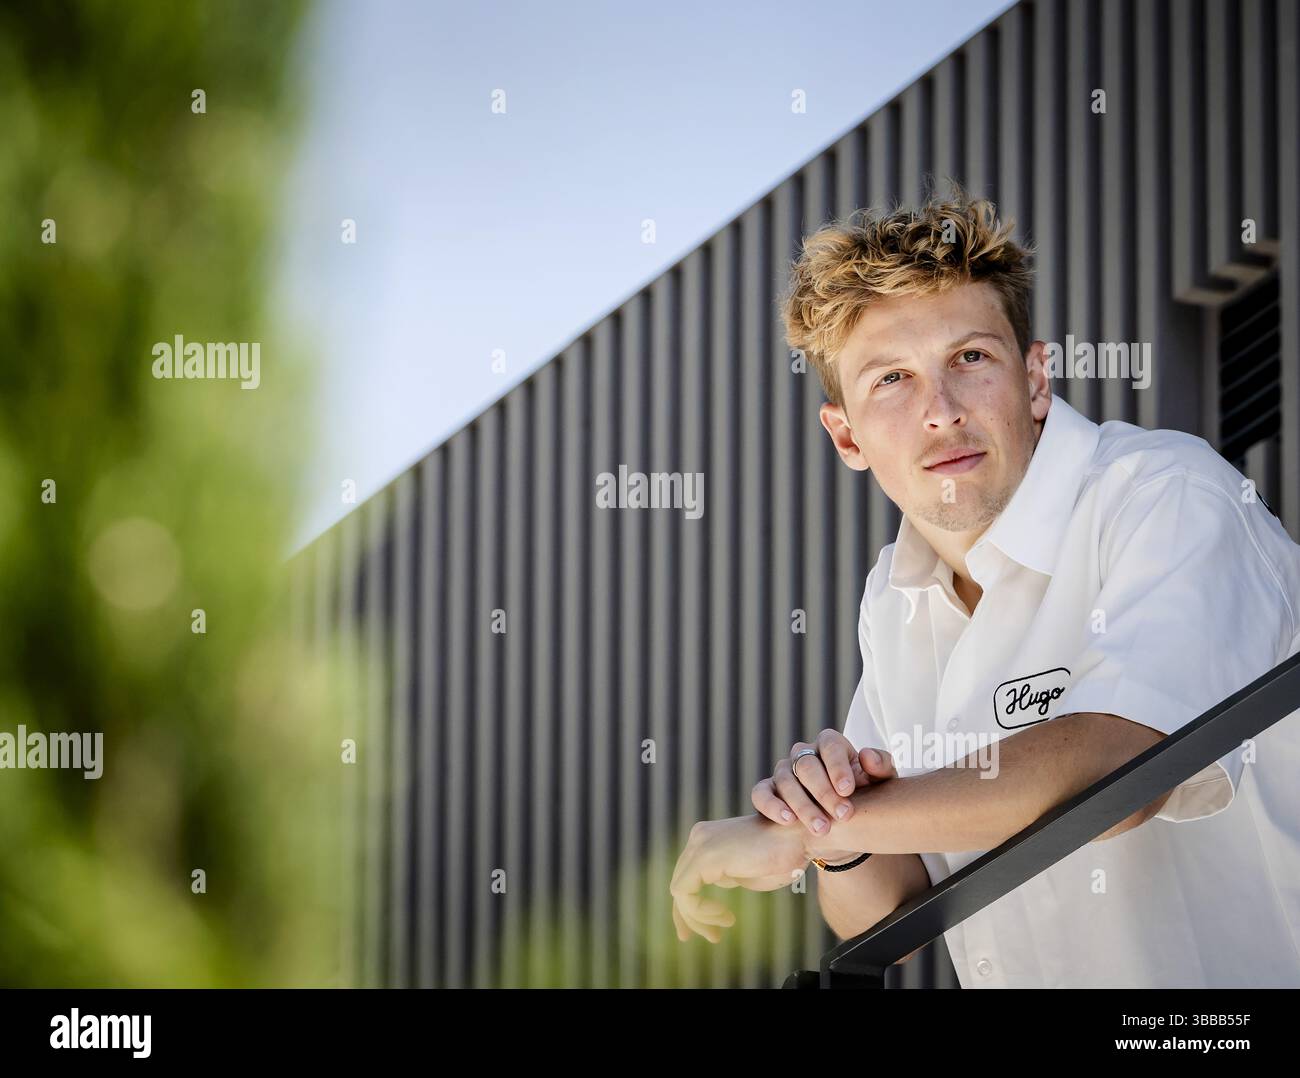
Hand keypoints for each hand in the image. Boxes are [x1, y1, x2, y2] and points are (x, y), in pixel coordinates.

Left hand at [670, 814, 809, 942]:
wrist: (801, 836)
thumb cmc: (782, 855)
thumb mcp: (744, 871)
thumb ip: (723, 878)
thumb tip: (703, 899)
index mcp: (708, 838)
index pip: (687, 875)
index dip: (689, 907)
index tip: (707, 930)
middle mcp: (699, 836)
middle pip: (680, 882)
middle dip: (689, 916)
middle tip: (713, 938)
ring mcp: (700, 844)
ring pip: (680, 890)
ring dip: (698, 918)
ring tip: (720, 931)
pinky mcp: (705, 856)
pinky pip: (685, 893)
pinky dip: (700, 912)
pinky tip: (724, 917)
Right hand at [752, 730, 897, 835]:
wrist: (845, 822)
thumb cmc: (865, 794)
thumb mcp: (881, 782)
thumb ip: (881, 766)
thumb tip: (866, 756)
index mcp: (830, 744)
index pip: (829, 745)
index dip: (838, 767)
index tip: (848, 790)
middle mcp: (804, 754)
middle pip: (806, 765)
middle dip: (824, 792)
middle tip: (843, 816)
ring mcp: (784, 772)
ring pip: (785, 781)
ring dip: (804, 806)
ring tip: (822, 828)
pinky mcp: (767, 791)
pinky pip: (760, 793)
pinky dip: (771, 805)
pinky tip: (788, 820)